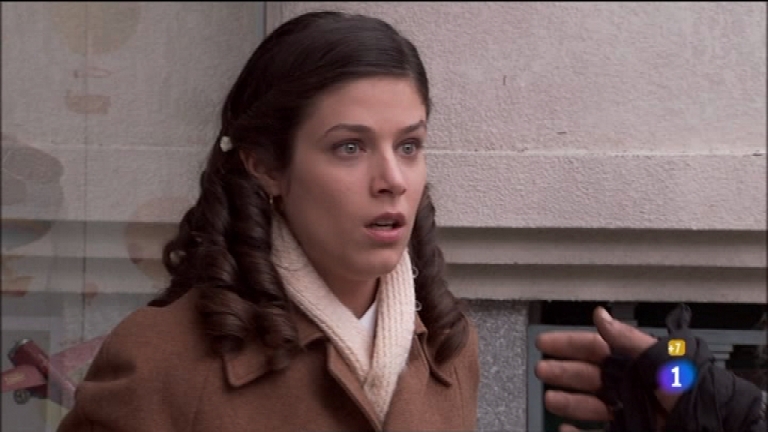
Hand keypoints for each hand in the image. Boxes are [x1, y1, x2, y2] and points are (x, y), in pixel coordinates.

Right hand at [534, 306, 680, 431]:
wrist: (714, 430)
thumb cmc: (692, 394)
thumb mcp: (661, 360)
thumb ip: (628, 340)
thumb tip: (600, 316)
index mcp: (636, 364)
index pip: (595, 348)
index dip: (569, 343)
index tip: (545, 342)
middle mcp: (630, 387)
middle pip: (588, 376)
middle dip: (562, 371)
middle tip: (542, 369)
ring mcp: (629, 413)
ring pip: (589, 404)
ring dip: (567, 400)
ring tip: (550, 398)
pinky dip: (576, 431)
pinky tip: (565, 427)